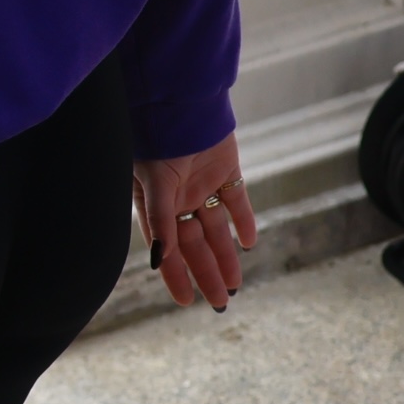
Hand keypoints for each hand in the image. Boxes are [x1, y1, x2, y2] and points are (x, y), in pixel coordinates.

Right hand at [134, 140, 257, 309]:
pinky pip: (236, 201)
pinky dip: (244, 221)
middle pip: (194, 245)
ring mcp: (202, 185)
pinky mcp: (225, 170)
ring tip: (236, 283)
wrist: (181, 101)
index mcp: (156, 205)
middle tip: (220, 302)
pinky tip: (249, 242)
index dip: (175, 275)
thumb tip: (156, 260)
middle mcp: (177, 199)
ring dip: (225, 255)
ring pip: (216, 230)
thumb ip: (158, 222)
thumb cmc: (156, 141)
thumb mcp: (154, 185)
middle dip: (206, 273)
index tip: (187, 301)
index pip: (167, 249)